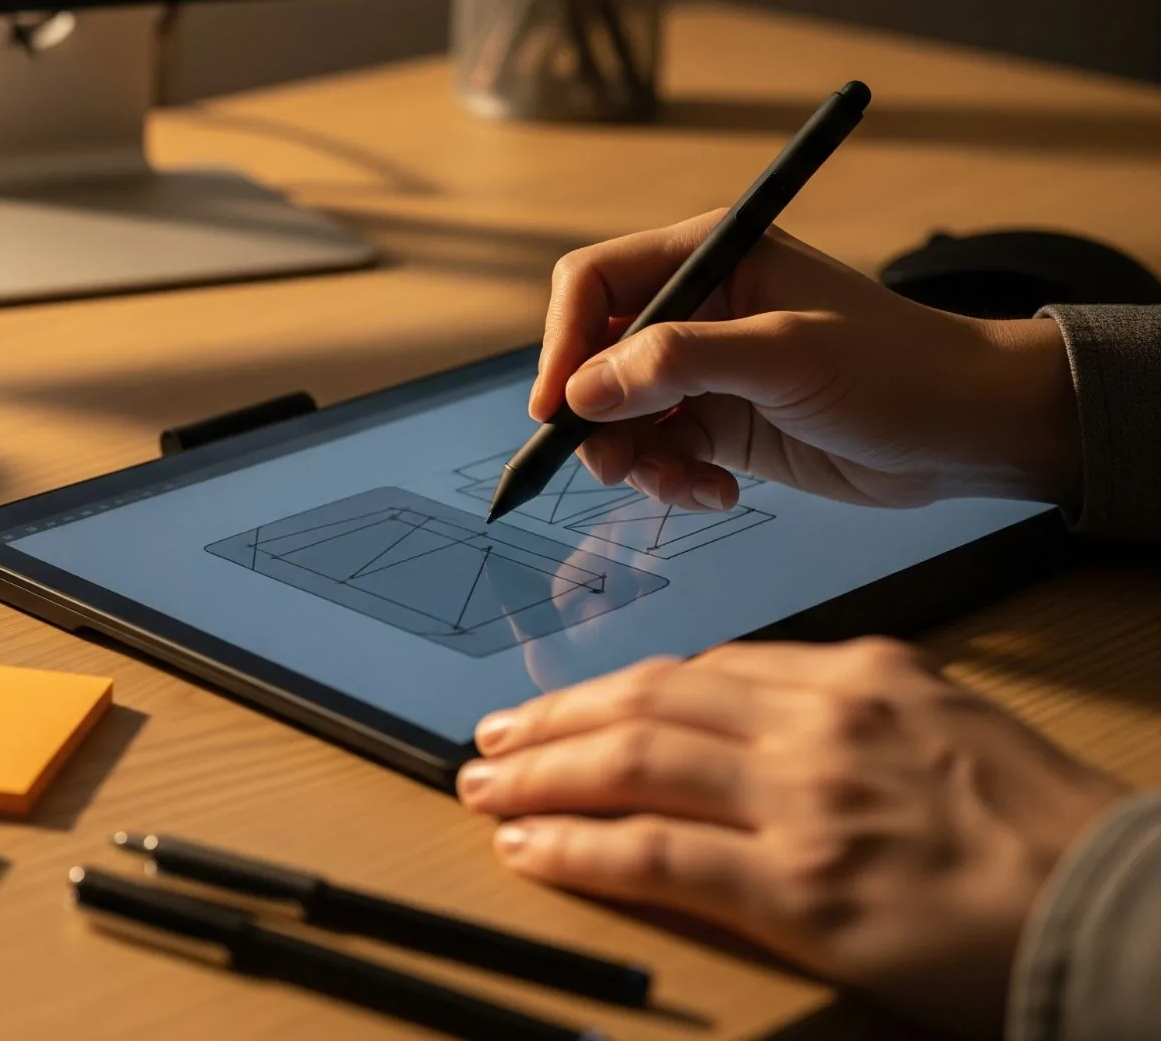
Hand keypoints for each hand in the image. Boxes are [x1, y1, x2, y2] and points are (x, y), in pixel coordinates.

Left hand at [455, 641, 1125, 1036]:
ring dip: (542, 774)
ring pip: (632, 763)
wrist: (1125, 911)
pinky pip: (654, 854)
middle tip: (493, 737)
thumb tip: (758, 723)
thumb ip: (854, 715)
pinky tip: (530, 847)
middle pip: (649, 700)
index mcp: (860, 673)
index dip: (619, 691)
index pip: (703, 671)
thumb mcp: (953, 729)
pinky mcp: (800, 886)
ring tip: (486, 785)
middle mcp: (820, 720)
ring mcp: (804, 800)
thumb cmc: (1050, 833)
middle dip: (557, 719)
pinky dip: (577, 846)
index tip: (573, 708)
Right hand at [532, 212, 1081, 509]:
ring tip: (681, 484)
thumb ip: (679, 363)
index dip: (563, 342)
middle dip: (596, 414)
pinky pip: (658, 450)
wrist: (969, 430)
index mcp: (707, 256)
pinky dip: (670, 479)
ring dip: (633, 457)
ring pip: (619, 412)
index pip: (594, 283)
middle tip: (613, 464)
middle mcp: (696, 307)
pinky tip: (715, 493)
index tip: (556, 407)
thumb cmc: (896, 368)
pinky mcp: (721, 420)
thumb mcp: (784, 355)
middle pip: (594, 355)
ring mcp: (706, 368)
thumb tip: (584, 389)